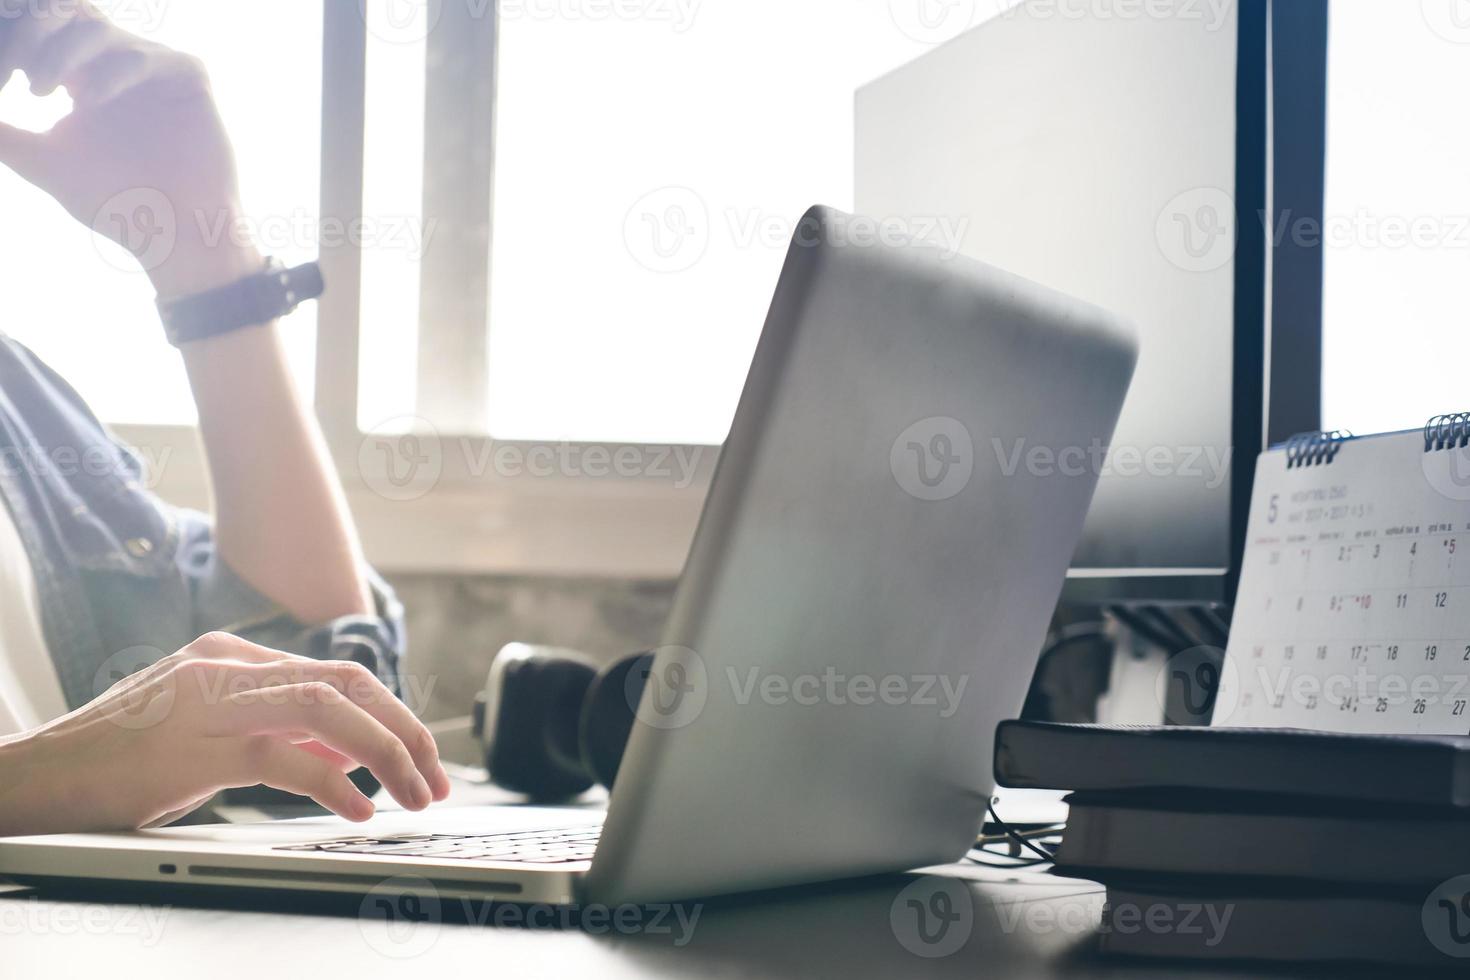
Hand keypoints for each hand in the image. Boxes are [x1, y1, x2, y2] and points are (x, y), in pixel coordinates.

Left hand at [0, 2, 262, 297]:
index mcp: (81, 72)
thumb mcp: (44, 162)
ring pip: (95, 28)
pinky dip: (109, 74)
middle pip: (66, 12)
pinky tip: (88, 103)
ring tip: (40, 91)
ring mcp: (153, 65)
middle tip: (11, 72)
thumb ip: (5, 134)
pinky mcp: (188, 77)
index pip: (41, 29)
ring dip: (59, 53)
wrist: (171, 232)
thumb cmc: (114, 201)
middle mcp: (116, 61)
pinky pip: (141, 57)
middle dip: (31, 34)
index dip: (13, 40)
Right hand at [0, 633, 452, 835]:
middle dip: (405, 730)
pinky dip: (335, 785)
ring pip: (328, 710)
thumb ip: (275, 733)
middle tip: (435, 777)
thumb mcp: (205, 734)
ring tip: (414, 795)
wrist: (35, 777)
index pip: (337, 673)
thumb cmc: (117, 760)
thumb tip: (349, 753)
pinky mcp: (196, 747)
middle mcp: (227, 666)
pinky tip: (360, 810)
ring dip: (386, 754)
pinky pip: (286, 759)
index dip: (391, 714)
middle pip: (347, 683)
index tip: (420, 754)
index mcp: (232, 657)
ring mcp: (211, 702)